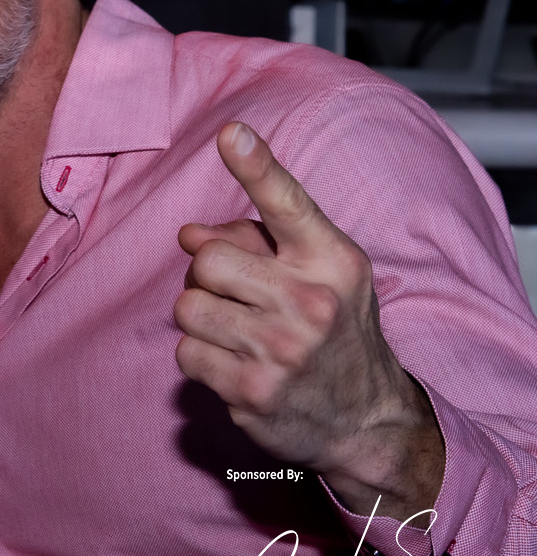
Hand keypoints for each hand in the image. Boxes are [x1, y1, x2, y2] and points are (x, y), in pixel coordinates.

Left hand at [174, 122, 443, 515]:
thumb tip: (189, 234)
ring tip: (240, 334)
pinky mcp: (253, 390)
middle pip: (208, 259)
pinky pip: (186, 353)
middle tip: (241, 298)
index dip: (256, 167)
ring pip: (188, 306)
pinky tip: (237, 366)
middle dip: (210, 277)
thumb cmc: (334, 330)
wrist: (369, 421)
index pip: (287, 203)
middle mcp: (311, 302)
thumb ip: (257, 242)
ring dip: (202, 319)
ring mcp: (282, 349)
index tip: (231, 134)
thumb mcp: (316, 275)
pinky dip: (202, 358)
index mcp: (332, 261)